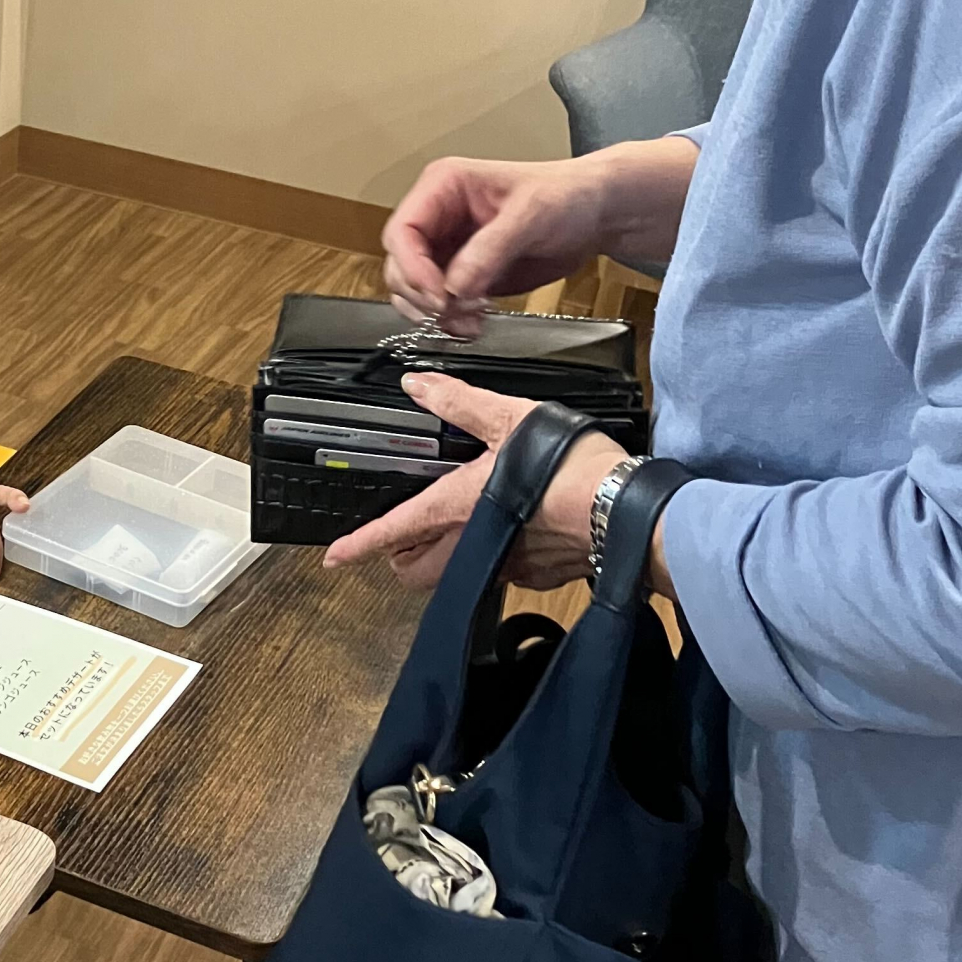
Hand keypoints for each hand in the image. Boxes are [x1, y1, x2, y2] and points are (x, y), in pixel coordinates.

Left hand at [322, 375, 623, 590]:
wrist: (626, 511)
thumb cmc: (569, 466)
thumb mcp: (507, 418)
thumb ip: (458, 403)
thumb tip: (418, 385)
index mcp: (455, 507)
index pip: (393, 532)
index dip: (359, 545)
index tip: (335, 557)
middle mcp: (472, 545)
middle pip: (416, 573)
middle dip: (399, 561)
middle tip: (399, 542)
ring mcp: (506, 566)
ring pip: (456, 576)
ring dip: (443, 559)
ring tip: (452, 530)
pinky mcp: (538, 574)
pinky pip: (501, 571)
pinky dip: (493, 554)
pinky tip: (511, 529)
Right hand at [382, 138, 698, 336]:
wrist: (596, 215)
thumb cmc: (566, 196)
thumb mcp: (530, 215)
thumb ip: (489, 250)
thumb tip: (454, 287)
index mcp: (442, 188)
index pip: (402, 231)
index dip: (413, 268)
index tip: (439, 295)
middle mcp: (437, 217)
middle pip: (400, 265)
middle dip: (423, 295)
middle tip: (454, 311)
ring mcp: (448, 248)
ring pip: (413, 290)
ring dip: (434, 313)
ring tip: (470, 321)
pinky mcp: (462, 274)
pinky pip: (438, 304)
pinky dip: (449, 320)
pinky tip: (475, 322)